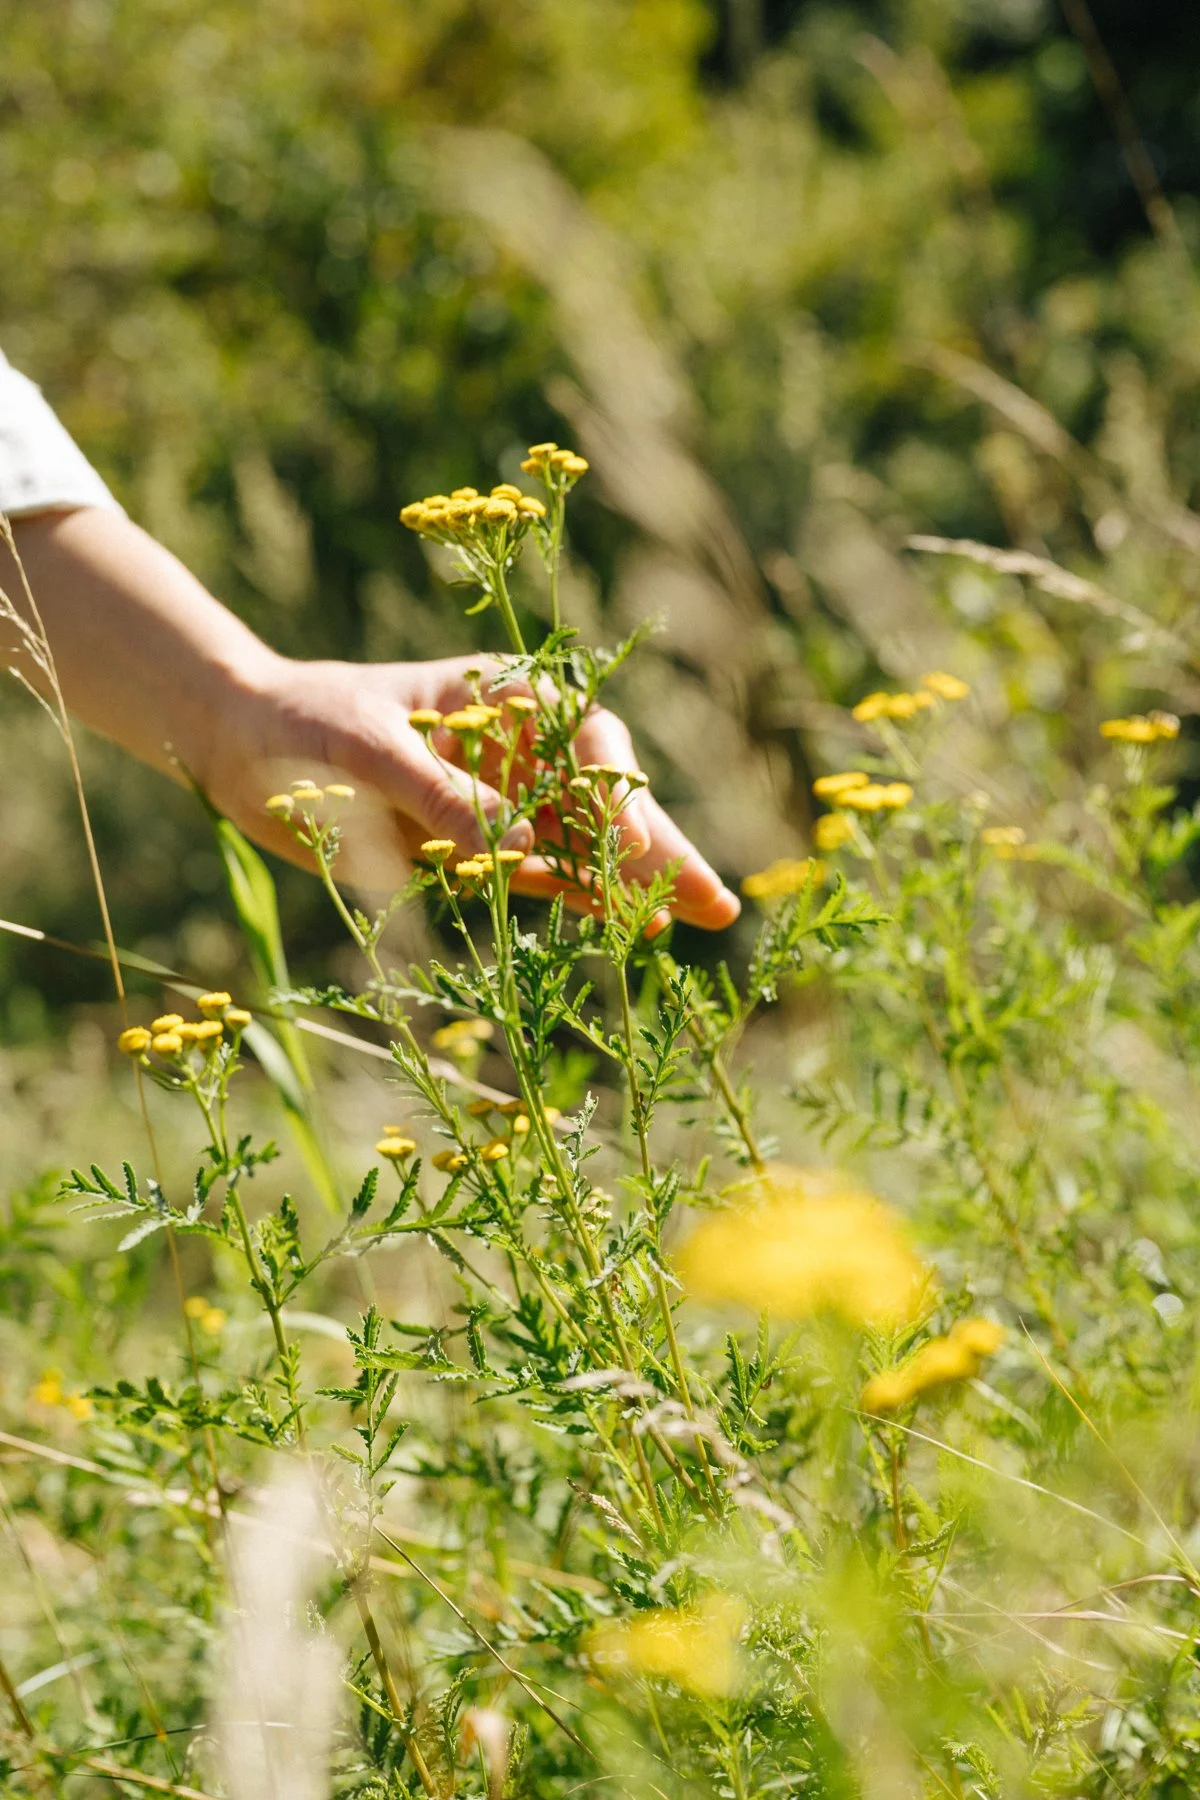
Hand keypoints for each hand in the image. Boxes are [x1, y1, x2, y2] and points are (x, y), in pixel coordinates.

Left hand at [205, 652, 740, 930]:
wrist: (236, 743)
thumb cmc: (300, 719)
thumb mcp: (365, 748)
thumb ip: (441, 795)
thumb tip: (524, 845)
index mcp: (498, 695)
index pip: (584, 738)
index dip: (617, 792)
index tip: (629, 843)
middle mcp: (511, 747)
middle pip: (602, 799)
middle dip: (658, 849)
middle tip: (717, 903)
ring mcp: (496, 799)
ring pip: (582, 844)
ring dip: (633, 883)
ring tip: (696, 924)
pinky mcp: (469, 846)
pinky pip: (538, 874)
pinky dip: (578, 897)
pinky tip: (626, 925)